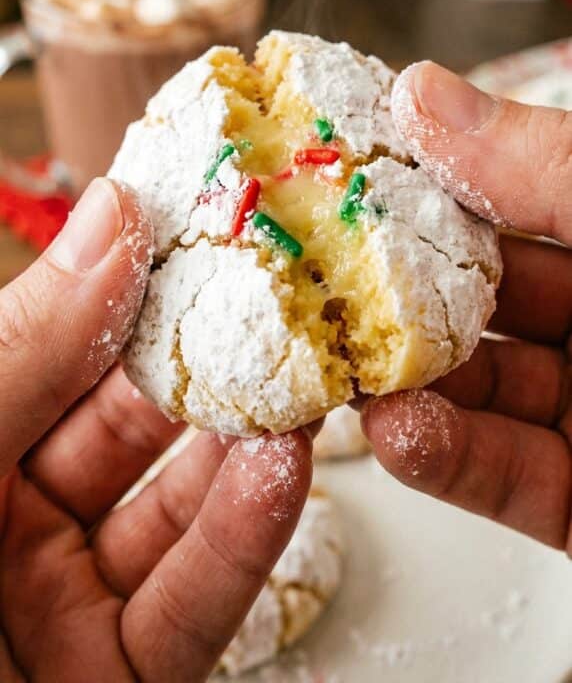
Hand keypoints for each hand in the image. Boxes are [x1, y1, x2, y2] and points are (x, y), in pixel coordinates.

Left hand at [0, 178, 311, 681]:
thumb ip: (26, 345)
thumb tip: (111, 215)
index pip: (57, 343)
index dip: (128, 280)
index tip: (204, 221)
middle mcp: (3, 518)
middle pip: (128, 421)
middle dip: (206, 359)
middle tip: (281, 297)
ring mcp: (60, 602)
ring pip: (173, 508)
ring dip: (243, 446)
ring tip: (302, 382)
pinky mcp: (115, 679)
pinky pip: (188, 604)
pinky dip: (243, 540)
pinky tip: (281, 475)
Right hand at [362, 62, 571, 550]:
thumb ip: (548, 165)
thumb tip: (426, 95)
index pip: (511, 194)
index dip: (424, 183)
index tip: (344, 178)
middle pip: (488, 300)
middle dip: (400, 294)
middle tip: (323, 283)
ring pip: (491, 394)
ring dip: (414, 386)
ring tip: (348, 370)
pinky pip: (521, 479)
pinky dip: (455, 462)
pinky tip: (400, 434)